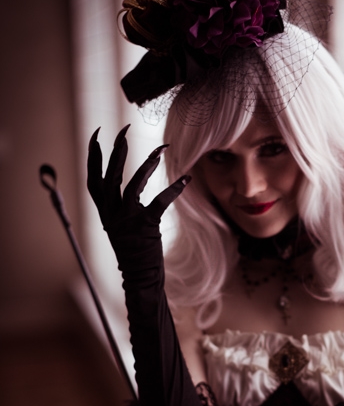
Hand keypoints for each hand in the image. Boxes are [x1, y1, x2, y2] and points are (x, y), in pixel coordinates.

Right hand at [87, 125, 189, 273]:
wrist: (139, 275)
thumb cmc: (133, 249)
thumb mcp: (118, 225)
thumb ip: (116, 205)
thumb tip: (121, 183)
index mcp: (104, 211)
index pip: (93, 178)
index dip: (94, 155)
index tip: (97, 134)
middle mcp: (112, 213)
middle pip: (110, 175)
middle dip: (117, 150)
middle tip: (124, 130)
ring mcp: (128, 220)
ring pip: (132, 184)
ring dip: (146, 164)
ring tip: (159, 149)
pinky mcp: (146, 226)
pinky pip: (160, 202)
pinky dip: (174, 189)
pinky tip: (187, 180)